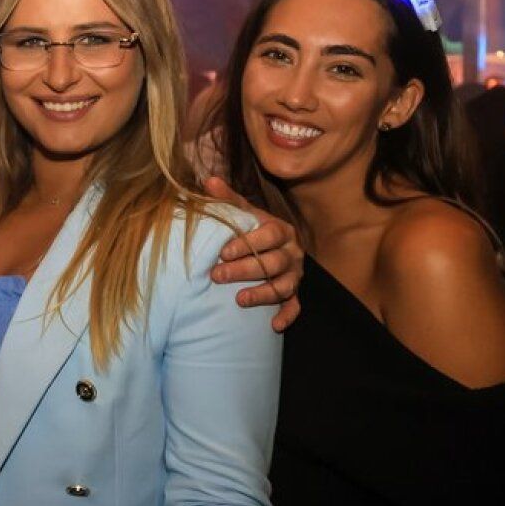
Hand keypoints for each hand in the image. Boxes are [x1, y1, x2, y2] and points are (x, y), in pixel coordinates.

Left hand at [204, 177, 301, 332]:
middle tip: (217, 275)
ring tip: (240, 300)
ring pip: (284, 285)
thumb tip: (209, 180)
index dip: (247, 243)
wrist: (269, 249)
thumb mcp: (243, 213)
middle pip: (274, 262)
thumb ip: (228, 199)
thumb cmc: (252, 230)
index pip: (269, 235)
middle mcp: (292, 252)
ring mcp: (295, 274)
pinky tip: (274, 324)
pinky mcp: (295, 293)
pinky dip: (287, 316)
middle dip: (245, 270)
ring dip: (263, 294)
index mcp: (281, 230)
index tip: (223, 251)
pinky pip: (295, 306)